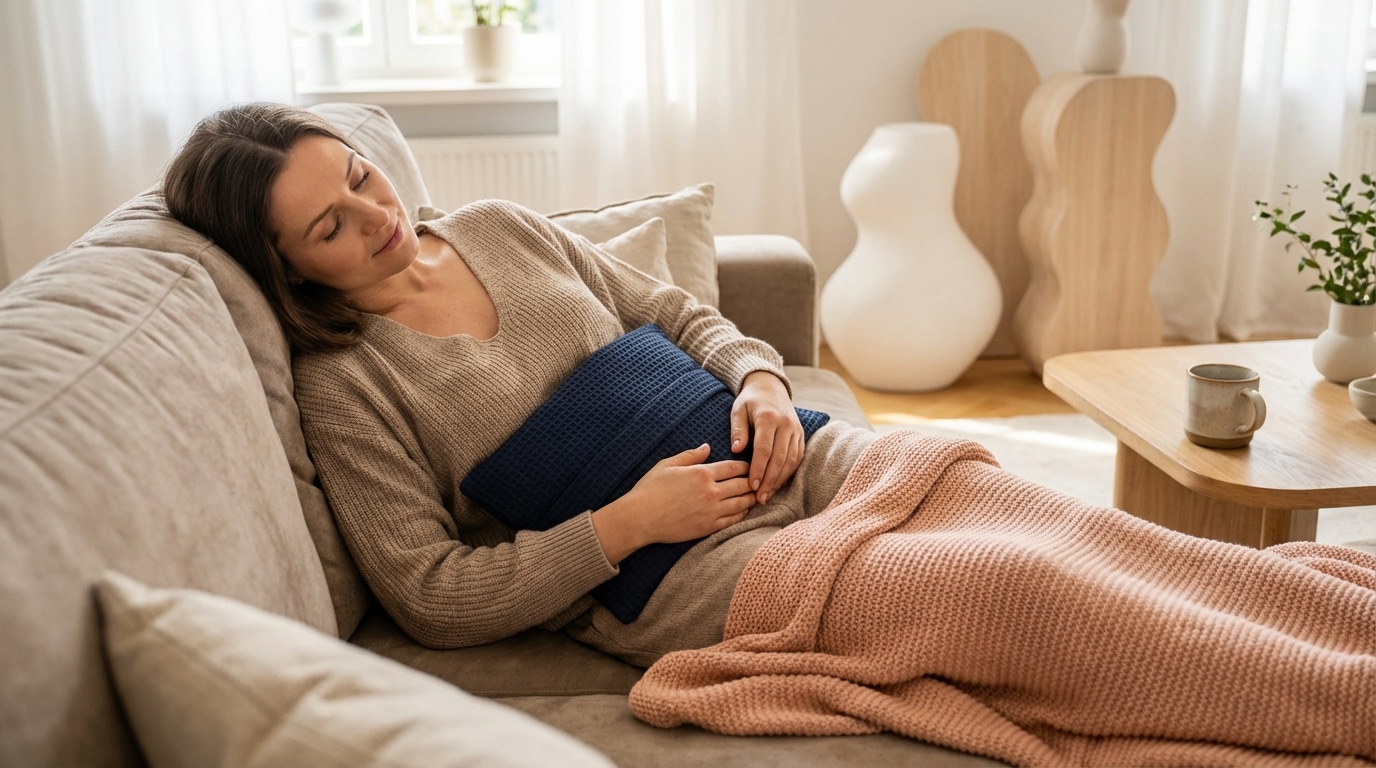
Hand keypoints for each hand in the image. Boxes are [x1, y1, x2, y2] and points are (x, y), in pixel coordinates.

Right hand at [591, 444, 753, 564]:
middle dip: (753, 481)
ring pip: (742, 503)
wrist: (639, 518)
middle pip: (743, 485)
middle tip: (759, 480)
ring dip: (751, 498)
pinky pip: (733, 520)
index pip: (734, 467)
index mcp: (702, 473)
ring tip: (756, 495)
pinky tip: (744, 510)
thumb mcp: (667, 465)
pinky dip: (742, 514)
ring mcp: (711, 511)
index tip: (750, 466)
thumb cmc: (650, 489)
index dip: (746, 466)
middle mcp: (711, 492)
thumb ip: (690, 455)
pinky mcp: (708, 527)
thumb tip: (707, 447)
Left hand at [730, 371, 803, 504]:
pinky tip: (778, 484)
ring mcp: (796, 430)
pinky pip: (797, 457)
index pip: (764, 448)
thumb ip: (738, 429)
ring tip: (767, 495)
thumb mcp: (738, 409)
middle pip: (780, 458)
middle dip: (770, 480)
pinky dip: (788, 473)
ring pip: (791, 460)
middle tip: (760, 498)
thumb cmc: (750, 400)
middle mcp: (786, 424)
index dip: (758, 469)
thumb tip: (736, 449)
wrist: (770, 387)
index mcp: (769, 417)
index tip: (751, 485)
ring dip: (780, 480)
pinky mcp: (801, 435)